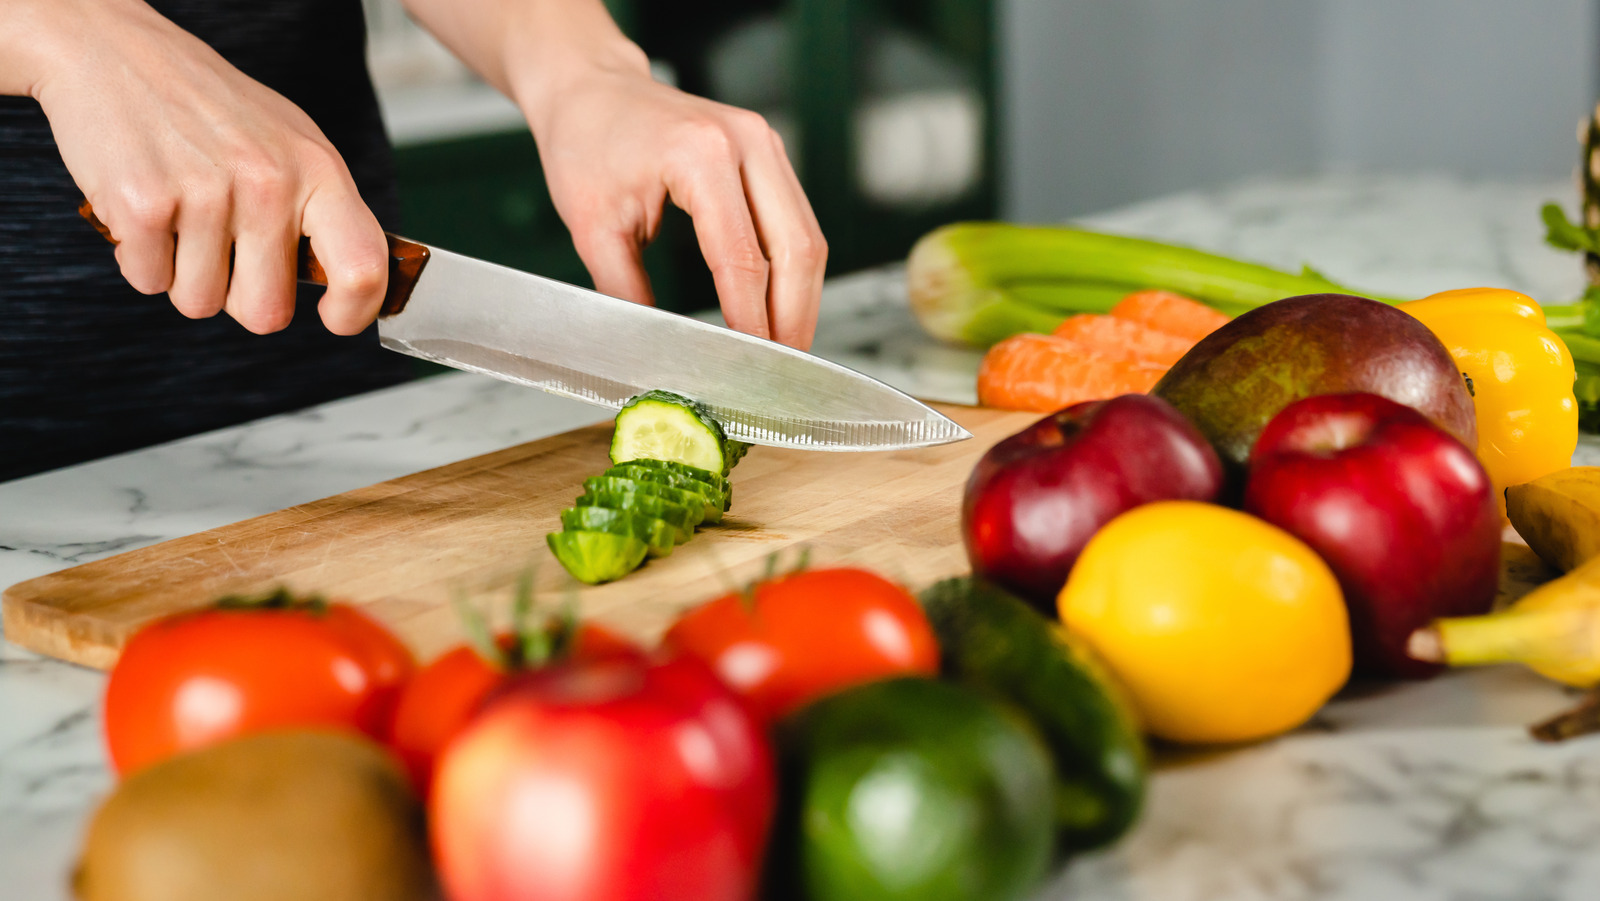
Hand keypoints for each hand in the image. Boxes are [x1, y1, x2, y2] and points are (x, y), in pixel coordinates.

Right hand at [9, 0, 386, 334]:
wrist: (114, 51)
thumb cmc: (210, 107)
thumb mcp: (291, 142)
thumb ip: (322, 211)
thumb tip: (353, 284)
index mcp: (318, 171)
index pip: (363, 267)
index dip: (353, 312)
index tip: (334, 318)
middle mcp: (268, 184)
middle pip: (266, 313)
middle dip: (240, 298)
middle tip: (224, 251)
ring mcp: (205, 194)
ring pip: (200, 303)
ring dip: (184, 275)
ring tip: (182, 216)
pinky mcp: (143, 205)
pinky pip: (149, 282)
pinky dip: (141, 258)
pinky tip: (147, 207)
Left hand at [519, 57, 826, 349]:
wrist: (591, 88)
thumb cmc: (586, 142)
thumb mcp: (592, 226)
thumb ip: (625, 291)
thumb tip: (657, 350)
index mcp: (700, 155)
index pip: (742, 258)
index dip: (751, 321)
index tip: (748, 366)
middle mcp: (746, 142)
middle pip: (796, 250)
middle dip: (792, 318)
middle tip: (779, 370)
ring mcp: (765, 143)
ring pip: (808, 237)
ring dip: (801, 299)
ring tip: (783, 347)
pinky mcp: (769, 153)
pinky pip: (797, 222)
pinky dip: (793, 270)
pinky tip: (779, 306)